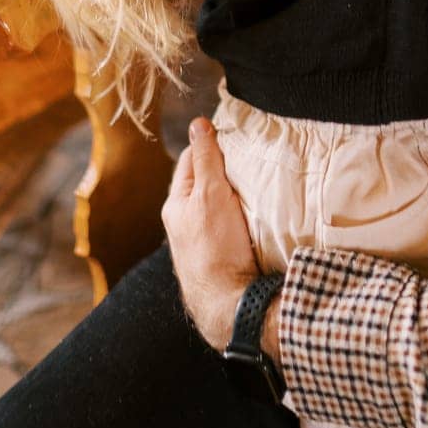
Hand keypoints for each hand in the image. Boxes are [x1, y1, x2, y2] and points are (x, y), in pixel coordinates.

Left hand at [161, 118, 268, 354]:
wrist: (229, 304)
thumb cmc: (216, 247)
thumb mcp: (210, 194)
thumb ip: (206, 159)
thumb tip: (198, 123)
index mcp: (176, 204)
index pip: (192, 160)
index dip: (210, 145)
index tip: (232, 135)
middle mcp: (182, 223)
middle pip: (203, 184)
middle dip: (221, 169)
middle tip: (246, 157)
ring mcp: (199, 242)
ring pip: (215, 206)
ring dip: (230, 195)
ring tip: (251, 183)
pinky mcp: (216, 257)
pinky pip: (225, 226)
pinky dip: (236, 216)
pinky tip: (251, 216)